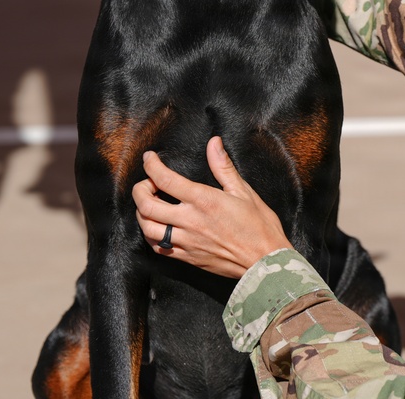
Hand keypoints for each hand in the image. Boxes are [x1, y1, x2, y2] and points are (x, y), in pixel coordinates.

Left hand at [132, 136, 292, 278]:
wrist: (264, 261)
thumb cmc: (259, 225)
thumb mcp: (243, 191)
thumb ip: (223, 167)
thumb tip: (214, 143)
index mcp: (204, 200)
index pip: (165, 179)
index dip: (151, 166)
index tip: (149, 159)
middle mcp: (190, 221)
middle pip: (147, 205)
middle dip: (140, 190)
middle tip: (147, 183)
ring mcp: (186, 241)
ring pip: (148, 228)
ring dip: (142, 213)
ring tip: (149, 205)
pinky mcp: (187, 257)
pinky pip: (159, 247)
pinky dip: (151, 235)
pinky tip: (158, 227)